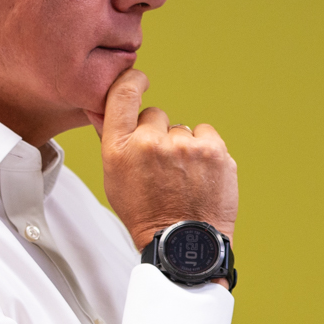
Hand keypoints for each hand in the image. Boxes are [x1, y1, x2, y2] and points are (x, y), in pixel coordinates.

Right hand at [92, 69, 238, 248]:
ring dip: (183, 147)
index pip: (122, 95)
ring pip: (183, 130)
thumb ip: (115, 141)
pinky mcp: (214, 151)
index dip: (132, 81)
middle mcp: (151, 143)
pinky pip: (206, 134)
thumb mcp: (114, 179)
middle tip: (162, 166)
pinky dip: (205, 150)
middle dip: (158, 134)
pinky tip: (200, 174)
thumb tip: (108, 108)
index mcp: (120, 149)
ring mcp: (185, 146)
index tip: (139, 79)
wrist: (183, 244)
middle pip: (156, 116)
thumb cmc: (146, 214)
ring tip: (183, 178)